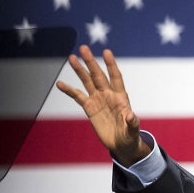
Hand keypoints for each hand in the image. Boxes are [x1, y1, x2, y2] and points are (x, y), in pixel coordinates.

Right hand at [56, 45, 151, 166]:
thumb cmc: (130, 135)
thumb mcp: (133, 130)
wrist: (121, 144)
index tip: (106, 52)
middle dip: (91, 62)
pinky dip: (69, 90)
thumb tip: (130, 115)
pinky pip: (78, 97)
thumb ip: (132, 122)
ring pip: (87, 81)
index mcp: (121, 97)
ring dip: (79, 70)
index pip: (116, 77)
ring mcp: (98, 99)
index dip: (111, 65)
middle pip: (98, 75)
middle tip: (83, 48)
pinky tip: (60, 84)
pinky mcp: (89, 108)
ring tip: (71, 57)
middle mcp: (108, 94)